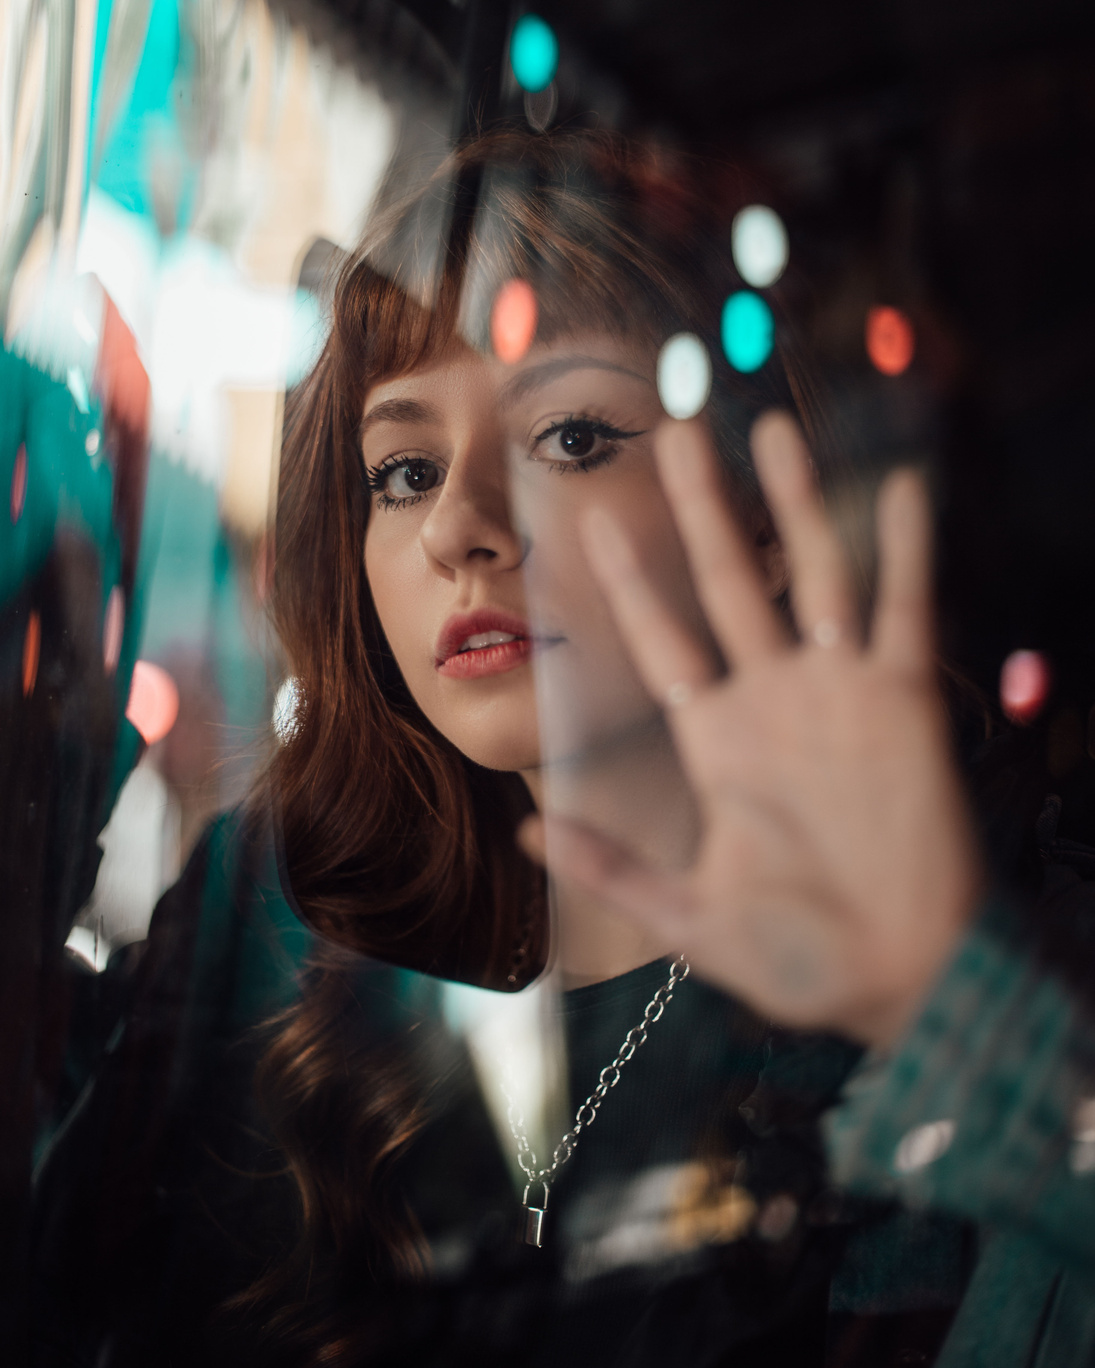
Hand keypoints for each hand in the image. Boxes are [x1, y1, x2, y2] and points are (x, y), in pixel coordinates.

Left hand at [521, 413, 982, 1047]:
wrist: (900, 978)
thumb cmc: (796, 956)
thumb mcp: (687, 915)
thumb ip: (610, 868)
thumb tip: (528, 829)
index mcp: (719, 741)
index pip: (662, 639)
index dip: (624, 582)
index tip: (588, 523)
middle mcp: (774, 701)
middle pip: (729, 583)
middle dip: (703, 509)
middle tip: (677, 433)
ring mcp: (840, 693)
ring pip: (813, 575)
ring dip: (794, 504)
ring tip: (770, 431)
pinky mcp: (904, 702)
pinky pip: (904, 609)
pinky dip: (904, 549)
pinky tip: (896, 487)